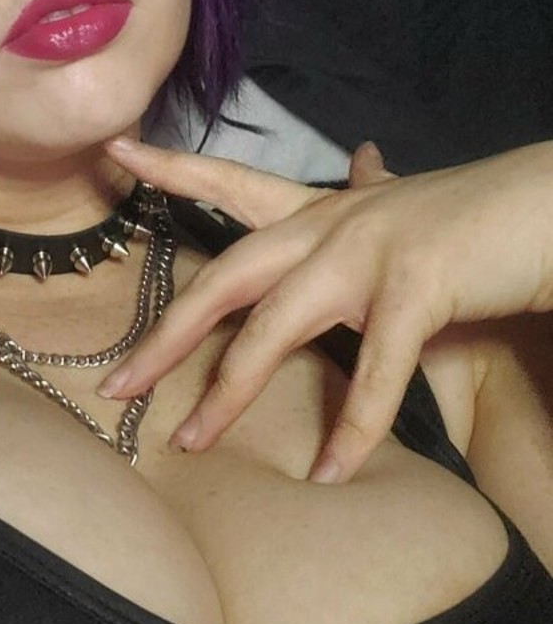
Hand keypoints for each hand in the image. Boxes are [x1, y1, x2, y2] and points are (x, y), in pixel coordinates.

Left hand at [99, 136, 552, 481]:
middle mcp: (330, 224)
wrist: (548, 209)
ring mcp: (368, 253)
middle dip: (166, 335)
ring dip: (230, 391)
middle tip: (115, 386)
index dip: (174, 170)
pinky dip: (351, 426)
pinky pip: (373, 369)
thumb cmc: (475, 217)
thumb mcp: (408, 205)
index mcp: (322, 208)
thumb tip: (359, 154)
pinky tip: (329, 472)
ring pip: (275, 327)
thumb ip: (371, 191)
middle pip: (225, 278)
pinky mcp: (417, 287)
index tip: (117, 151)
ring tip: (193, 444)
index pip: (232, 181)